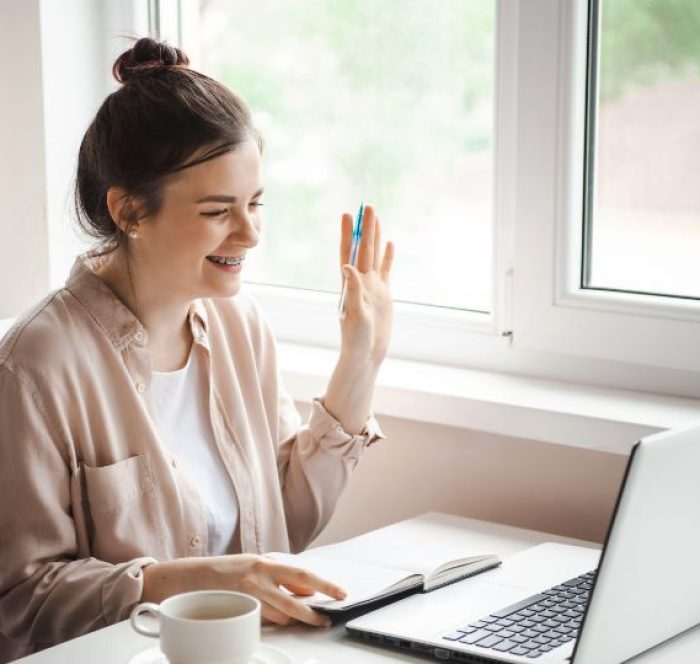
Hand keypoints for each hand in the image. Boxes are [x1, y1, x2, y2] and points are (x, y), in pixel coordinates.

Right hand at [142, 554, 345, 626]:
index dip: (324, 585)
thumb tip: (308, 588)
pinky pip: (263, 623)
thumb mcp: (257, 566)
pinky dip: (272, 623)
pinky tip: (273, 619)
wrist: (189, 579)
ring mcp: (247, 596)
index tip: (340, 593)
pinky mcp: (237, 612)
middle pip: (294, 600)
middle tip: (326, 619)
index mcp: (266, 563)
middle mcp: (258, 577)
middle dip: (314, 613)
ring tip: (302, 620)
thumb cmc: (225, 572)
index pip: (303, 574)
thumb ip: (282, 576)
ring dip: (293, 620)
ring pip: (280, 616)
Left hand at [339, 205, 393, 363]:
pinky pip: (386, 270)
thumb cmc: (356, 339)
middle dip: (365, 228)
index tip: (347, 214)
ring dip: (376, 237)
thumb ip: (352, 289)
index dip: (349, 234)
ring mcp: (373, 287)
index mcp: (350, 284)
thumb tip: (346, 265)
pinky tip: (389, 243)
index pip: (349, 253)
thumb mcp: (355, 314)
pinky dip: (387, 257)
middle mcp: (360, 282)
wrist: (367, 354)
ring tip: (376, 217)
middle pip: (364, 249)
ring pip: (375, 256)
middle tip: (367, 205)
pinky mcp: (384, 295)